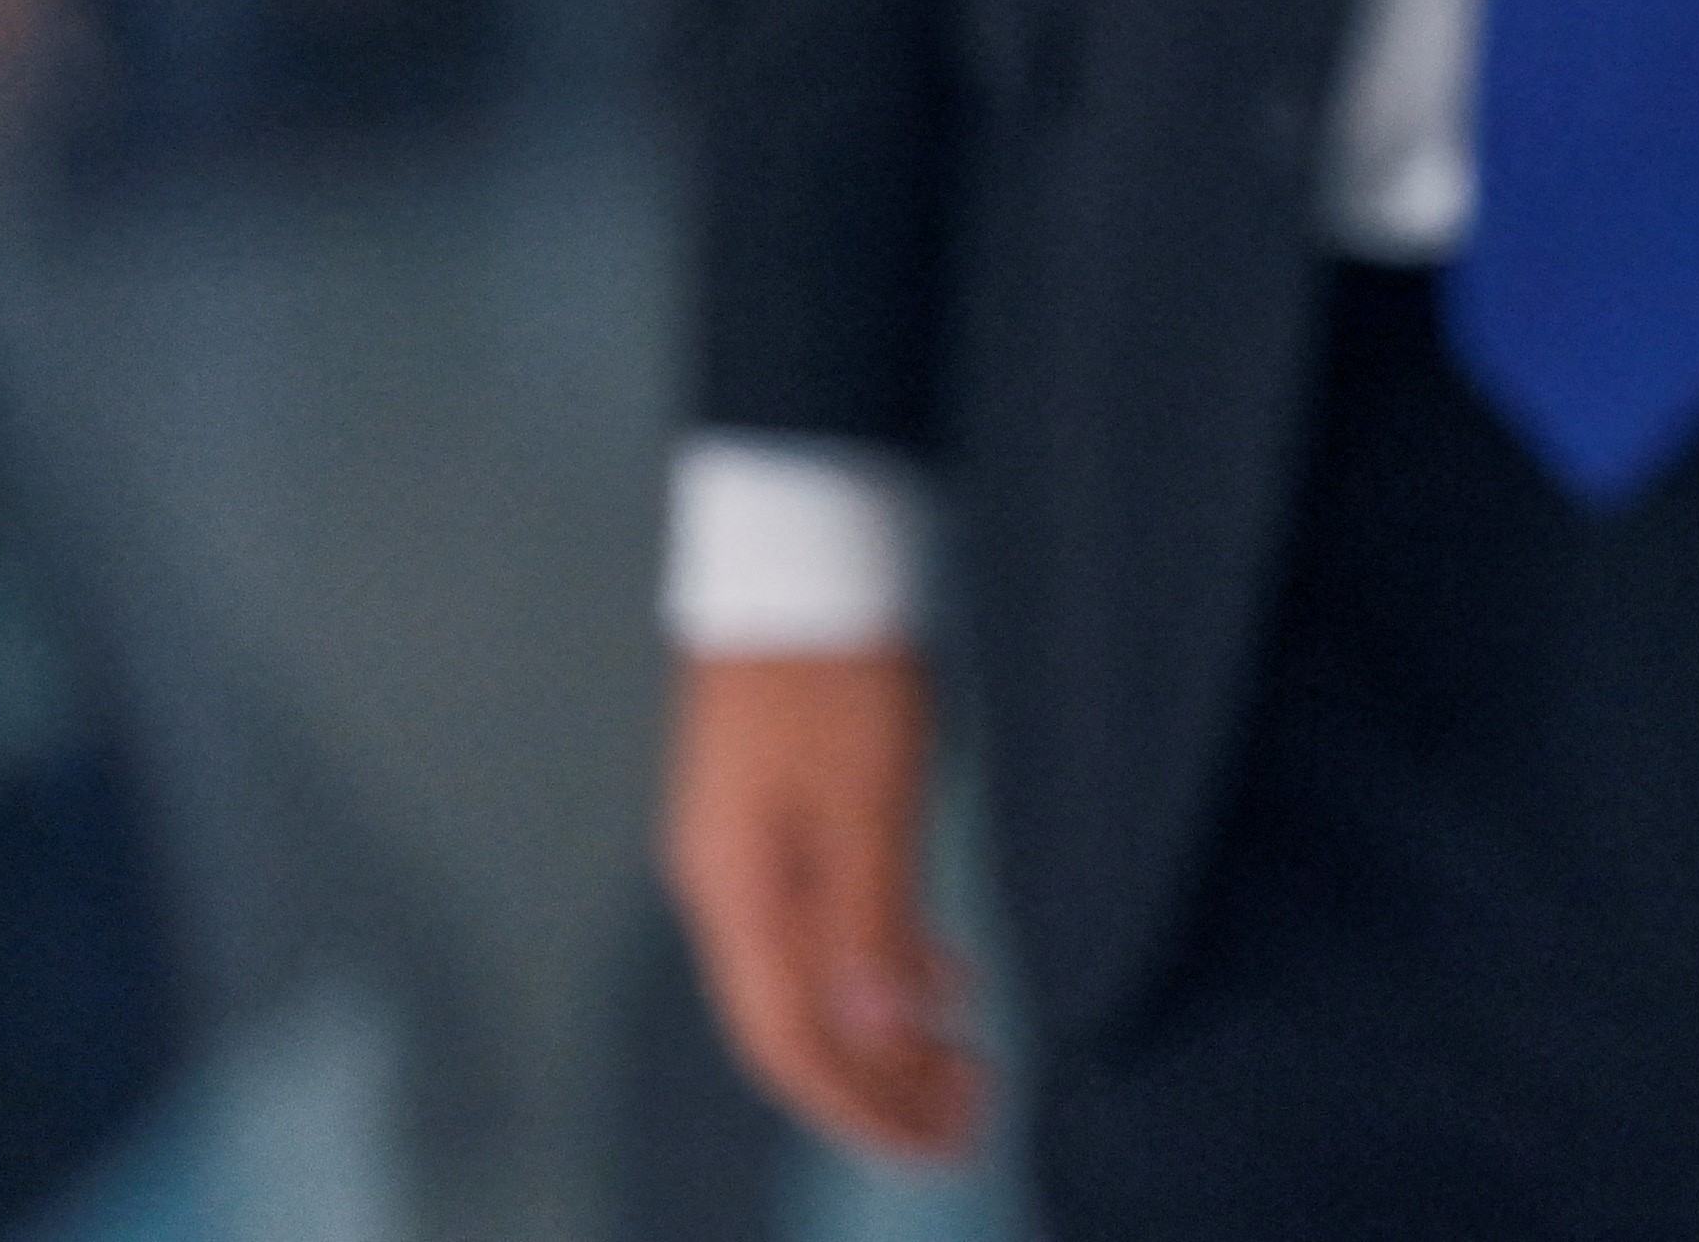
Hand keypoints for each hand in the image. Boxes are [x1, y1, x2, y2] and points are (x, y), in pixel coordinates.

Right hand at [661, 646, 987, 1162]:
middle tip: (971, 1121)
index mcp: (739, 895)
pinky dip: (884, 968)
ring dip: (887, 1036)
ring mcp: (747, 856)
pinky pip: (827, 930)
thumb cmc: (837, 666)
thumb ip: (871, 917)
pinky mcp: (777, 821)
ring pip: (814, 984)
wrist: (799, 554)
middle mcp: (727, 891)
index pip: (791, 1047)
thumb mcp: (871, 795)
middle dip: (881, 1089)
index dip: (866, 1108)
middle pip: (796, 1030)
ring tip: (969, 1068)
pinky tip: (944, 982)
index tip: (944, 1144)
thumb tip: (874, 1034)